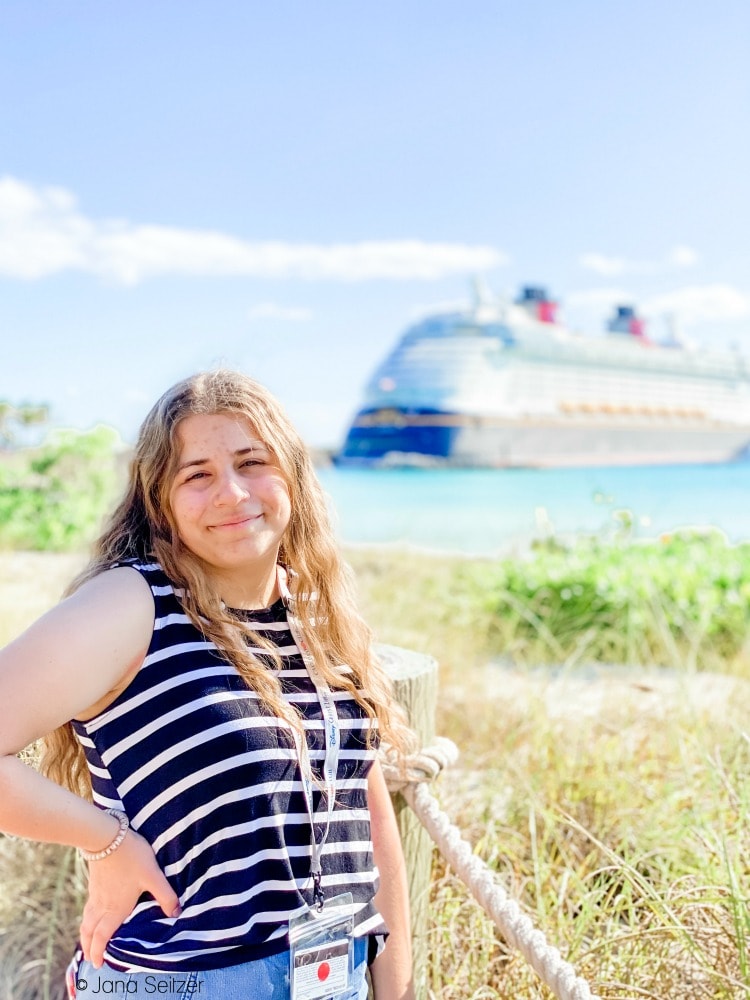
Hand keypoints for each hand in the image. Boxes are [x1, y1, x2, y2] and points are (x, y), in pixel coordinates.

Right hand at [79, 828, 179, 968]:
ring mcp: (96, 893)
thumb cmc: (130, 856)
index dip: (98, 951)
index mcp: (115, 908)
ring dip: (86, 933)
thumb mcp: (152, 875)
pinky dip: (87, 916)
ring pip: (87, 918)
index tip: (97, 964)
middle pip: (90, 931)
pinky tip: (92, 911)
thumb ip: (165, 895)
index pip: (102, 936)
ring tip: (87, 939)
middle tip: (90, 958)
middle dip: (89, 947)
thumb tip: (176, 913)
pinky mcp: (94, 881)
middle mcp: (102, 904)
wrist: (106, 836)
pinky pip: (88, 906)